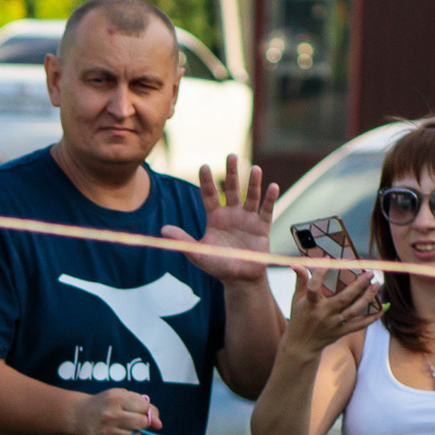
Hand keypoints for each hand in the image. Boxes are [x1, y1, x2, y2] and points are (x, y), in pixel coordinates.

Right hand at [67, 387, 160, 434]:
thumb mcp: (123, 396)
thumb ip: (145, 406)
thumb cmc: (106, 404)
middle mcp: (109, 416)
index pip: (145, 408)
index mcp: (115, 399)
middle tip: (129, 420)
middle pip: (143, 424)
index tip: (135, 410)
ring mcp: (105, 433)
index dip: (144, 410)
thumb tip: (159, 425)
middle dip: (141, 423)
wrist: (79, 416)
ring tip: (119, 428)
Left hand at [160, 155, 276, 283]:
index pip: (210, 195)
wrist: (239, 279)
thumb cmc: (218, 265)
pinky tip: (272, 186)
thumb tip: (162, 230)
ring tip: (255, 168)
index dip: (207, 181)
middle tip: (231, 156)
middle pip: (232, 189)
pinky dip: (270, 198)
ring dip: (253, 183)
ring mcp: (248, 219)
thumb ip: (183, 240)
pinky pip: (267, 210)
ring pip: (251, 196)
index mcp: (215, 218)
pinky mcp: (262, 226)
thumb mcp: (197, 252)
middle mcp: (232, 214)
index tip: (204, 166)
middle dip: (232, 173)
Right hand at [287, 268, 379, 356]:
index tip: (330, 259)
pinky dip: (373, 317)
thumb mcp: (297, 300)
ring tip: (376, 285)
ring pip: (354, 310)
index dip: (321, 272)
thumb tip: (297, 264)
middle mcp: (323, 314)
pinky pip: (360, 324)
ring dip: (367, 298)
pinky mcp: (341, 332)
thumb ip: (300, 281)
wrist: (301, 346)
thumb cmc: (299, 318)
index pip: (314, 287)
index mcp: (310, 304)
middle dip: (358, 285)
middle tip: (369, 273)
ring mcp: (333, 324)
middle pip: (343, 298)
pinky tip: (382, 308)